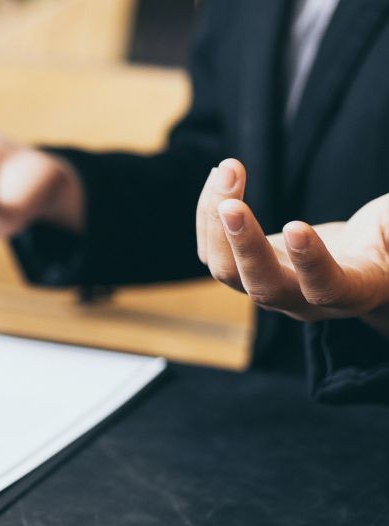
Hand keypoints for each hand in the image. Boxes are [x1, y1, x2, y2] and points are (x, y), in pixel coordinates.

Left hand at [199, 158, 388, 331]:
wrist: (359, 265)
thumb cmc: (387, 244)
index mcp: (353, 292)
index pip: (328, 289)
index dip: (312, 262)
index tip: (297, 225)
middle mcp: (303, 300)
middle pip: (264, 288)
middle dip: (245, 247)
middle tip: (231, 206)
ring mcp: (268, 288)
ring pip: (227, 270)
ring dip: (217, 221)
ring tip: (226, 171)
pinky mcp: (243, 270)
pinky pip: (214, 250)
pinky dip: (209, 213)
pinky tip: (220, 174)